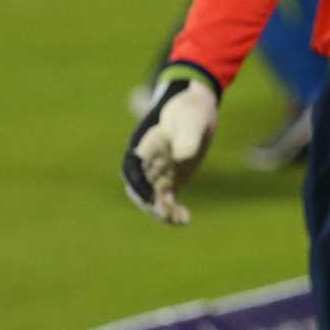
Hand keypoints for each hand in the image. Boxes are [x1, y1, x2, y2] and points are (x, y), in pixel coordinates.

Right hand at [122, 74, 219, 224]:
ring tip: (179, 220)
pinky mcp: (172, 179)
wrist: (196, 108)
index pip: (133, 170)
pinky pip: (168, 199)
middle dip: (149, 203)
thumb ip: (187, 137)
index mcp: (145, 147)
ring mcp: (159, 172)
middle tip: (165, 214)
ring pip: (154, 198)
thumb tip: (183, 158)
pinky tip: (185, 220)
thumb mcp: (192, 120)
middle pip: (140, 189)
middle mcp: (148, 163)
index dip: (137, 185)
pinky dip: (174, 211)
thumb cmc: (190, 110)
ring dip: (163, 211)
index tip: (148, 197)